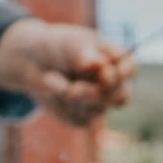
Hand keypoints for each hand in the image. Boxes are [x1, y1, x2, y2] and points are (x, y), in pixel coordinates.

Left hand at [0, 19, 135, 126]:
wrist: (32, 61)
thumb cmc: (57, 46)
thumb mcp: (70, 43)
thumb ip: (85, 54)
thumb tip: (99, 66)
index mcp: (116, 60)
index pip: (130, 68)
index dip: (123, 73)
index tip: (106, 74)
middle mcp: (113, 84)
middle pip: (121, 96)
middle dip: (95, 94)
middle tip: (73, 90)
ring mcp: (100, 103)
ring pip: (97, 109)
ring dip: (70, 95)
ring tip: (50, 78)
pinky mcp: (83, 118)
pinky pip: (79, 119)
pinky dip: (61, 105)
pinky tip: (51, 91)